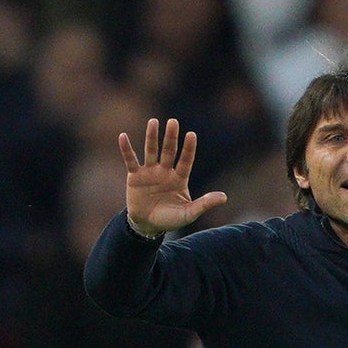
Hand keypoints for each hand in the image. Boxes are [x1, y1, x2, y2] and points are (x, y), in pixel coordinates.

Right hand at [119, 117, 226, 236]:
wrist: (148, 225)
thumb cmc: (171, 219)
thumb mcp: (189, 213)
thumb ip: (204, 204)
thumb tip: (224, 197)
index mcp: (179, 178)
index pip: (186, 160)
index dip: (188, 148)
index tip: (191, 134)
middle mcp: (165, 171)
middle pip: (169, 151)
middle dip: (171, 137)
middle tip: (173, 122)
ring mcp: (150, 172)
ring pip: (151, 151)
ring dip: (152, 137)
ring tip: (153, 122)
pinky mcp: (135, 176)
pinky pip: (130, 160)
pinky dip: (126, 149)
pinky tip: (123, 136)